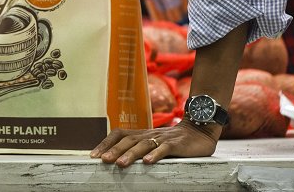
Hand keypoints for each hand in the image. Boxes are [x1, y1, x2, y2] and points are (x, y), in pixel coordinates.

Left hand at [90, 120, 219, 167]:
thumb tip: (118, 159)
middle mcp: (149, 134)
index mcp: (141, 134)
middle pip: (128, 140)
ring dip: (131, 154)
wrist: (200, 130)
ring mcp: (162, 138)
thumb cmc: (174, 140)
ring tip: (120, 164)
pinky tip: (148, 162)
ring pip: (143, 144)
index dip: (106, 143)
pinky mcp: (176, 144)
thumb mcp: (154, 143)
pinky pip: (164, 148)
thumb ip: (139, 148)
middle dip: (114, 150)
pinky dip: (155, 154)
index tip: (94, 156)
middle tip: (103, 161)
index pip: (119, 134)